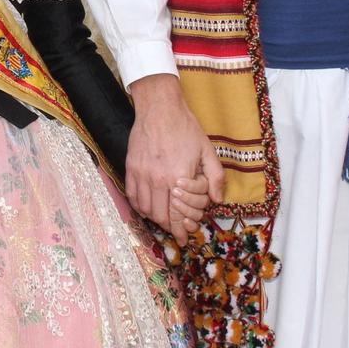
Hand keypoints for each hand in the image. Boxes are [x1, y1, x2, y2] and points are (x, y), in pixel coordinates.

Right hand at [125, 74, 223, 242]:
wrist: (159, 108)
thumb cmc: (185, 128)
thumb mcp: (208, 151)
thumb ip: (215, 177)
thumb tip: (217, 200)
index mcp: (179, 177)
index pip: (177, 214)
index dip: (180, 230)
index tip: (182, 239)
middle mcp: (158, 179)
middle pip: (160, 215)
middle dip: (169, 227)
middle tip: (174, 229)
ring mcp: (142, 174)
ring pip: (145, 208)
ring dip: (154, 218)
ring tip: (162, 219)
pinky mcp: (131, 168)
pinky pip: (132, 196)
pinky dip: (139, 207)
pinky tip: (146, 208)